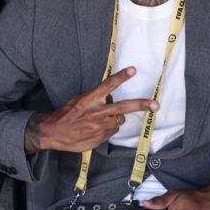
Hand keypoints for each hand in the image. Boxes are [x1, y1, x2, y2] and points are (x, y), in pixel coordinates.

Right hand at [25, 67, 158, 152]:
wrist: (53, 133)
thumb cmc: (67, 113)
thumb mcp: (80, 100)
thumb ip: (96, 98)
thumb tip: (111, 98)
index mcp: (90, 99)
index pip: (108, 85)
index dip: (121, 77)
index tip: (133, 70)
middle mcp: (97, 113)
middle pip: (124, 107)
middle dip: (141, 105)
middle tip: (156, 104)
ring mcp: (100, 127)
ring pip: (118, 120)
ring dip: (114, 118)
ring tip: (99, 120)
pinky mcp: (100, 138)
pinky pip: (111, 131)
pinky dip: (107, 129)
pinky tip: (94, 129)